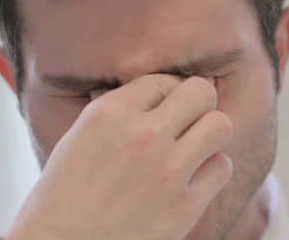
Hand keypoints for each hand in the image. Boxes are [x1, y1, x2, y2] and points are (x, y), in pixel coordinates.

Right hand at [5, 75, 233, 239]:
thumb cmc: (67, 190)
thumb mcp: (82, 132)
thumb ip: (123, 108)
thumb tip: (163, 91)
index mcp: (111, 113)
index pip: (166, 80)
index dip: (168, 95)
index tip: (162, 113)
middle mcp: (142, 136)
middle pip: (202, 92)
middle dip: (199, 104)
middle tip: (187, 123)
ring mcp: (166, 172)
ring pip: (220, 126)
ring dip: (210, 135)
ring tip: (193, 149)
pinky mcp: (183, 207)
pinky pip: (222, 167)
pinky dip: (211, 170)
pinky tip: (192, 178)